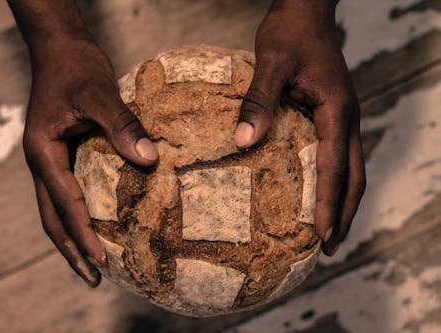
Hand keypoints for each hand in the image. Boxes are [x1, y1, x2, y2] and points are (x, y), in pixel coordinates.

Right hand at [23, 36, 157, 285]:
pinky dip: (80, 215)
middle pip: (52, 218)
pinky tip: (98, 225)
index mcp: (44, 153)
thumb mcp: (98, 94)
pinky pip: (68, 194)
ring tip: (93, 265)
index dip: (83, 234)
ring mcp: (51, 161)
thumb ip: (122, 127)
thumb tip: (151, 160)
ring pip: (57, 210)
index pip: (65, 203)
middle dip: (72, 250)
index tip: (101, 260)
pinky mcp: (63, 156)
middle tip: (94, 279)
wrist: (60, 49)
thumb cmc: (76, 68)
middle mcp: (43, 162)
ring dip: (73, 238)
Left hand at [234, 0, 365, 255]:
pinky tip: (318, 194)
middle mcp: (346, 119)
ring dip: (343, 201)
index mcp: (337, 110)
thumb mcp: (271, 63)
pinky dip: (334, 181)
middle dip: (345, 212)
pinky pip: (338, 156)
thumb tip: (244, 141)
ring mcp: (342, 118)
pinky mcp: (332, 115)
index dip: (331, 202)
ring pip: (350, 168)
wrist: (306, 12)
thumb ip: (259, 101)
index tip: (324, 234)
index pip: (335, 166)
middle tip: (330, 246)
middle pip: (354, 176)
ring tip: (330, 231)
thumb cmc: (290, 33)